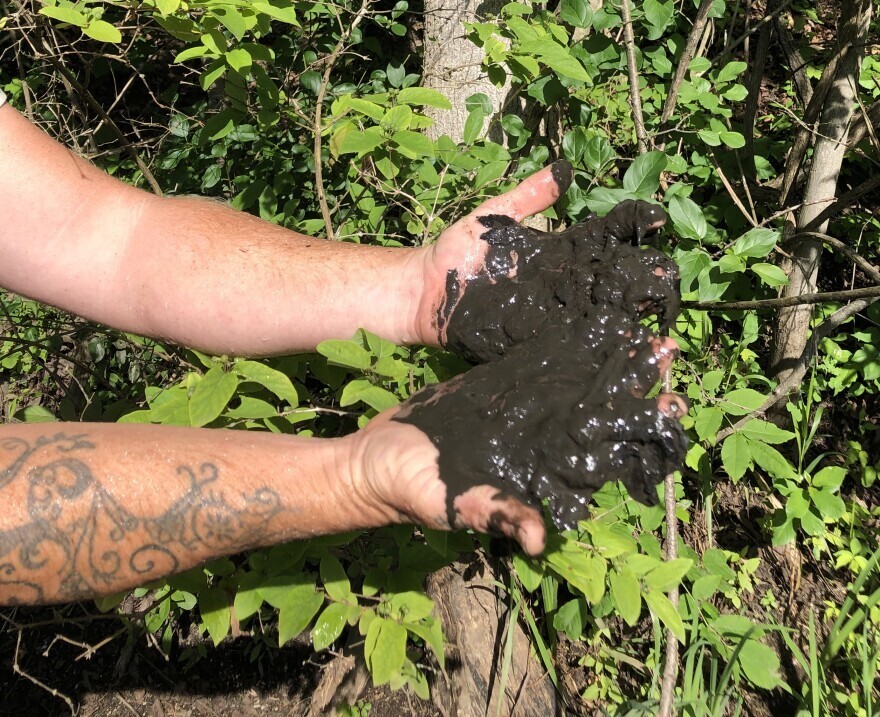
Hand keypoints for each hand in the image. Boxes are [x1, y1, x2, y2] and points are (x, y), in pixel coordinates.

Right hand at [348, 329, 687, 555]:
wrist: (373, 460)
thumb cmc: (408, 487)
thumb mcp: (447, 501)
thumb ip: (491, 512)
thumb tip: (538, 538)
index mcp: (540, 474)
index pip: (602, 455)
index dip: (637, 433)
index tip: (669, 403)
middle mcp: (542, 444)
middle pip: (601, 414)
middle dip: (636, 385)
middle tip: (669, 349)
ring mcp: (525, 415)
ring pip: (580, 385)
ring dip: (611, 360)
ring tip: (643, 327)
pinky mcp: (502, 388)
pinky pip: (542, 364)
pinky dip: (569, 344)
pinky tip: (591, 319)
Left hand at [415, 165, 678, 363]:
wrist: (422, 294)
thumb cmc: (456, 252)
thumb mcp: (492, 217)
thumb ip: (527, 197)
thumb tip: (564, 168)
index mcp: (561, 253)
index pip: (608, 236)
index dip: (633, 226)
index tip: (655, 220)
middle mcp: (565, 286)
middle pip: (615, 282)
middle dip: (643, 279)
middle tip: (665, 278)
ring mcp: (553, 318)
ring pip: (600, 319)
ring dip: (630, 324)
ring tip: (657, 328)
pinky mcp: (536, 344)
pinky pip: (568, 349)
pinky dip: (593, 354)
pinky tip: (618, 358)